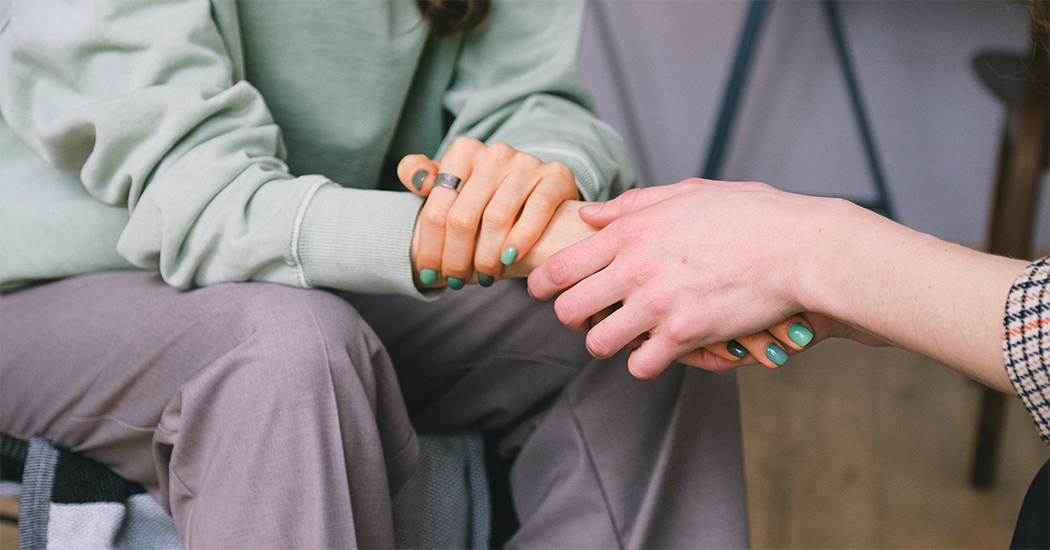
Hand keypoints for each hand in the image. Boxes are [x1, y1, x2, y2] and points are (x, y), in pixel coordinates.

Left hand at [398, 137, 578, 287]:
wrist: (538, 191)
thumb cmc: (485, 197)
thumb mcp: (451, 184)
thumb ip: (422, 176)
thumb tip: (417, 179)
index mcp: (463, 151)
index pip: (437, 208)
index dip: (430, 247)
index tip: (428, 274)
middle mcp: (495, 152)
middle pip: (463, 217)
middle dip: (456, 258)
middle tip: (457, 281)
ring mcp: (527, 163)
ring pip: (497, 218)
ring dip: (487, 257)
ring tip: (485, 277)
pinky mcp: (556, 175)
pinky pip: (537, 209)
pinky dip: (522, 239)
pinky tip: (511, 259)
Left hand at [528, 178, 839, 377]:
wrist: (800, 248)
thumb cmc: (750, 215)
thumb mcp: (688, 193)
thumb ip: (633, 204)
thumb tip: (590, 214)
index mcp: (631, 231)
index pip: (560, 266)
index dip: (541, 284)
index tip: (541, 291)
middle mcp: (635, 268)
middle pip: (568, 309)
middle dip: (571, 317)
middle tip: (587, 317)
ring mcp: (657, 304)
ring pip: (598, 342)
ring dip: (607, 342)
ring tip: (623, 335)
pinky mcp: (684, 335)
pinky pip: (640, 365)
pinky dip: (645, 361)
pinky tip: (658, 350)